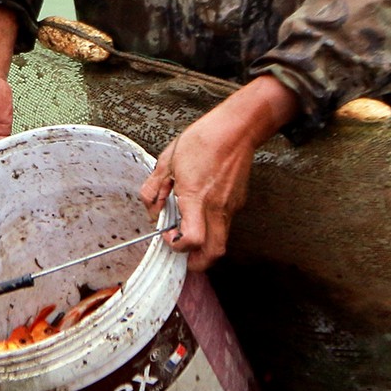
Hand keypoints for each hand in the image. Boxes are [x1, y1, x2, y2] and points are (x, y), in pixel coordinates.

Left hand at [138, 76, 297, 271]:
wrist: (236, 129)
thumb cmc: (202, 140)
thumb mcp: (167, 160)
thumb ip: (155, 188)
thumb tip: (152, 209)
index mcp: (196, 197)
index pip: (192, 240)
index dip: (177, 247)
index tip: (168, 235)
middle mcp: (216, 208)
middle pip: (213, 254)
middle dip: (196, 262)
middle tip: (181, 250)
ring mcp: (231, 207)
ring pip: (221, 241)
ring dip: (203, 244)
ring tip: (188, 224)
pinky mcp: (238, 203)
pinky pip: (224, 224)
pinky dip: (211, 226)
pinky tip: (201, 207)